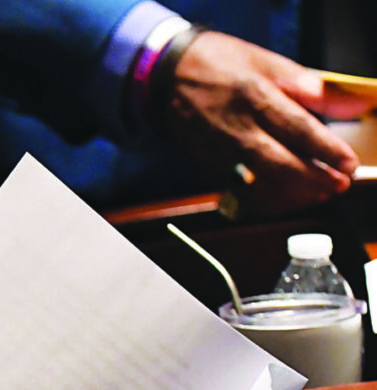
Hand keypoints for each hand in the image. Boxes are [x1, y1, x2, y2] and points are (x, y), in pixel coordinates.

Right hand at [161, 33, 364, 212]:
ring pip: (259, 185)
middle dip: (314, 180)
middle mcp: (236, 129)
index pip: (299, 130)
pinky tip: (284, 196)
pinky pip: (241, 191)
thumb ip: (311, 88)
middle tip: (337, 184)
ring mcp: (219, 152)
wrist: (168, 76)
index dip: (327, 151)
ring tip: (315, 193)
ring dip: (292, 195)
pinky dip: (266, 198)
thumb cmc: (221, 65)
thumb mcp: (270, 64)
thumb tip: (349, 105)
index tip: (348, 164)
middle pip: (280, 165)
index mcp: (255, 97)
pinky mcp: (208, 166)